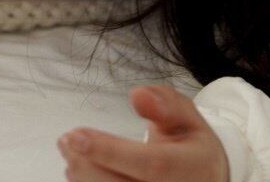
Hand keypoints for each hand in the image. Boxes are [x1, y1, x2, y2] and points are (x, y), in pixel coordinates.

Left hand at [58, 84, 230, 181]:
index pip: (150, 164)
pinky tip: (79, 170)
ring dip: (83, 177)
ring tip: (70, 151)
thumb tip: (139, 95)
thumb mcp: (188, 118)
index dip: (110, 151)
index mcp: (193, 167)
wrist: (203, 181)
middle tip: (67, 140)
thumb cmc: (191, 149)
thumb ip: (166, 104)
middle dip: (87, 165)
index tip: (77, 136)